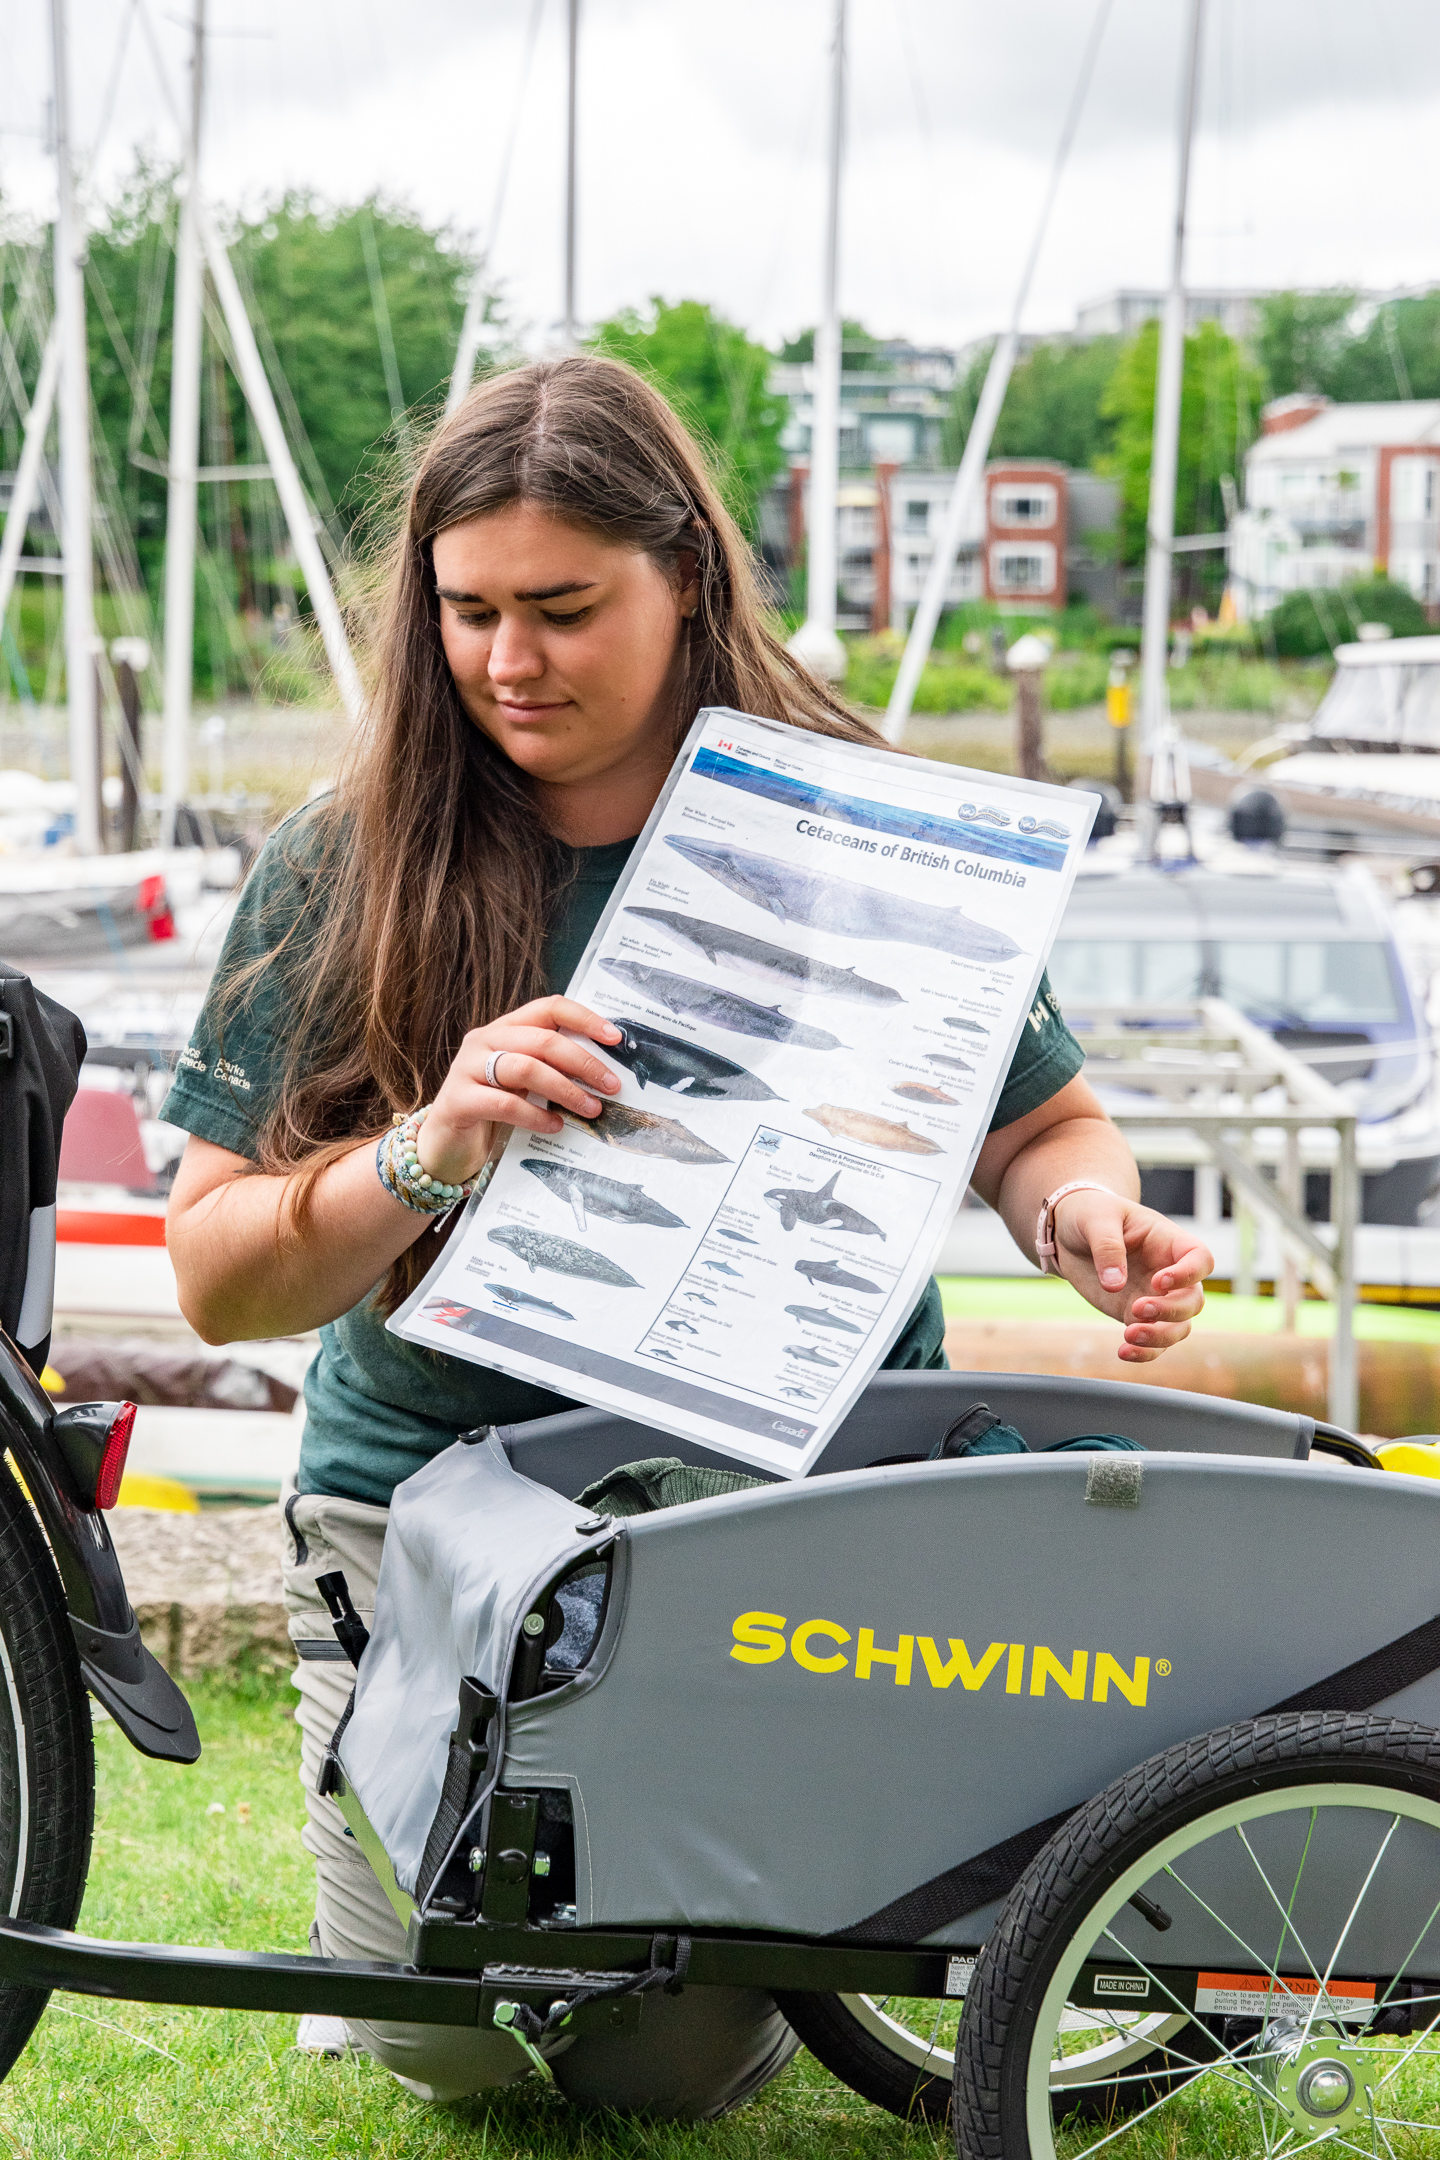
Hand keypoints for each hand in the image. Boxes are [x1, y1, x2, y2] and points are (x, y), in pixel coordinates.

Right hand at [415, 998, 622, 1185]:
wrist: (446, 1142)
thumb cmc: (493, 1109)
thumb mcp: (524, 1082)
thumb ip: (552, 1068)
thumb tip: (604, 1073)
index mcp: (505, 1028)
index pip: (548, 1008)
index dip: (584, 1018)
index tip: (615, 1038)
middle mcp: (483, 1040)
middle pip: (543, 1040)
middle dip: (583, 1063)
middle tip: (610, 1086)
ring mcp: (466, 1068)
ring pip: (526, 1068)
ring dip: (565, 1089)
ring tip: (590, 1109)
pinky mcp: (457, 1100)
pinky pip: (505, 1104)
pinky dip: (535, 1115)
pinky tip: (554, 1125)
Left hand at [1052, 1191, 1211, 1362]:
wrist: (1067, 1232)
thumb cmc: (1089, 1213)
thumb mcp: (1096, 1219)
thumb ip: (1107, 1248)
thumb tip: (1115, 1285)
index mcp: (1168, 1241)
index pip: (1200, 1259)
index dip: (1189, 1274)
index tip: (1159, 1281)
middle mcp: (1169, 1272)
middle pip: (1193, 1300)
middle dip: (1171, 1311)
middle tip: (1137, 1309)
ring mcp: (1155, 1296)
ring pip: (1179, 1326)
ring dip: (1160, 1337)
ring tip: (1129, 1336)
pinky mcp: (1134, 1314)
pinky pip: (1152, 1341)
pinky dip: (1144, 1352)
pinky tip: (1123, 1352)